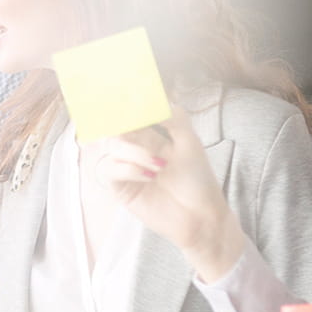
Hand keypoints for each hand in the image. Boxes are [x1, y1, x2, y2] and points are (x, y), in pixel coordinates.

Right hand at [90, 111, 243, 279]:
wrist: (202, 215)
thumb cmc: (198, 180)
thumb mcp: (190, 140)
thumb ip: (171, 116)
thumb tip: (151, 98)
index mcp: (153, 134)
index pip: (131, 113)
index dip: (126, 104)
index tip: (127, 96)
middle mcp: (137, 147)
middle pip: (116, 125)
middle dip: (123, 122)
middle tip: (134, 125)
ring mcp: (127, 166)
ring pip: (112, 145)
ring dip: (134, 151)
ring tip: (159, 165)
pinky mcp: (121, 187)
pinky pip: (110, 170)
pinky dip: (127, 168)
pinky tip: (148, 175)